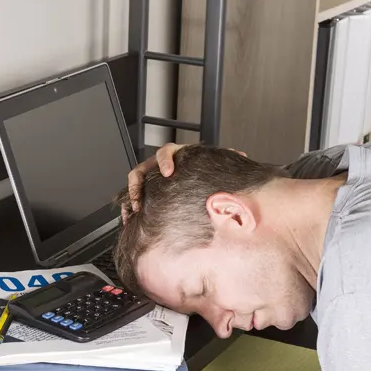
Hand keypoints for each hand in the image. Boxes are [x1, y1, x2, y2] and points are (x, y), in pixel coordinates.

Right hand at [121, 142, 246, 221]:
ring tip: (135, 209)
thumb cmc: (202, 169)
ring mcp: (152, 176)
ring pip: (136, 179)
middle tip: (141, 198)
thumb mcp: (211, 163)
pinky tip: (132, 218)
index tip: (168, 173)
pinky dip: (130, 205)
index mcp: (176, 155)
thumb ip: (223, 158)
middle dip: (140, 181)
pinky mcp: (148, 190)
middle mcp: (161, 164)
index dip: (164, 161)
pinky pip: (134, 195)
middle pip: (144, 166)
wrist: (197, 178)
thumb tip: (240, 154)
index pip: (166, 151)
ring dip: (133, 194)